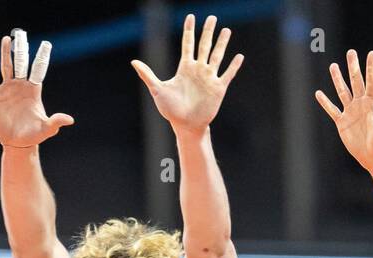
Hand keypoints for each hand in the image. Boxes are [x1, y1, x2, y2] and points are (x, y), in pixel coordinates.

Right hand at [0, 32, 73, 147]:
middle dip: (21, 48)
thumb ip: (56, 122)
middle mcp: (21, 86)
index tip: (46, 43)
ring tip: (6, 39)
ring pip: (6, 66)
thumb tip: (70, 120)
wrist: (17, 143)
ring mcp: (7, 89)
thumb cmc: (33, 136)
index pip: (38, 69)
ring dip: (5, 52)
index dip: (42, 56)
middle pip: (21, 62)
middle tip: (21, 33)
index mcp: (34, 90)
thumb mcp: (46, 129)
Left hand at [132, 14, 242, 134]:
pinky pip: (227, 74)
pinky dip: (233, 66)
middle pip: (204, 45)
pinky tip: (239, 56)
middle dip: (208, 31)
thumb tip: (133, 61)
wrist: (185, 125)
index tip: (190, 17)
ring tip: (226, 30)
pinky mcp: (218, 88)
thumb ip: (148, 74)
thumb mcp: (158, 89)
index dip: (189, 30)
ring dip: (222, 43)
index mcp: (185, 68)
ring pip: (217, 56)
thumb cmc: (171, 110)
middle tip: (212, 17)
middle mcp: (198, 70)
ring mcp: (209, 78)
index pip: (188, 44)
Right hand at [315, 50, 372, 170]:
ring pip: (343, 91)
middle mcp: (361, 104)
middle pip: (356, 81)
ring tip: (333, 66)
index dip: (371, 67)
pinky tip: (319, 94)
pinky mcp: (342, 123)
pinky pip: (332, 110)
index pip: (371, 81)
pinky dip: (325, 102)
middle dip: (353, 67)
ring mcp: (351, 112)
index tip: (372, 53)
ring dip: (338, 79)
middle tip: (351, 52)